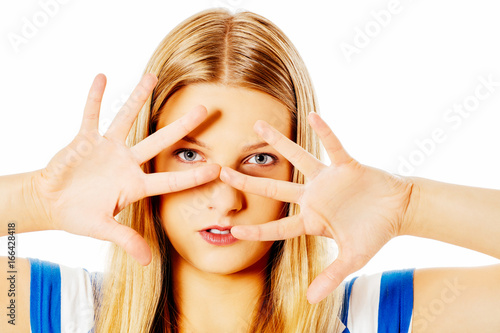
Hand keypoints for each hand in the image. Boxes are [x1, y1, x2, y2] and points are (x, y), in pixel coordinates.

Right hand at [31, 73, 219, 265]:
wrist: (52, 204)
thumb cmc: (79, 216)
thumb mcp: (103, 230)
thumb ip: (126, 240)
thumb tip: (149, 262)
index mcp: (135, 185)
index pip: (170, 178)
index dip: (193, 174)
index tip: (218, 167)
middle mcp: (127, 162)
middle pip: (159, 141)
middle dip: (181, 127)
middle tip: (205, 109)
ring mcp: (108, 149)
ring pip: (127, 119)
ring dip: (138, 98)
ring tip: (153, 76)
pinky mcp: (85, 140)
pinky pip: (91, 115)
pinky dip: (94, 98)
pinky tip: (102, 77)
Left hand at [219, 111, 414, 303]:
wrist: (398, 211)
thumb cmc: (374, 233)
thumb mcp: (353, 259)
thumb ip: (332, 277)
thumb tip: (311, 300)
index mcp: (312, 220)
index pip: (279, 227)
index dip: (258, 230)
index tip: (232, 230)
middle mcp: (313, 196)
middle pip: (274, 188)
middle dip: (248, 181)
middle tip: (222, 171)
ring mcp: (327, 180)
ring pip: (298, 158)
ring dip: (279, 142)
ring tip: (258, 124)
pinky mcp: (346, 166)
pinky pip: (333, 147)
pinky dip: (326, 133)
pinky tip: (312, 116)